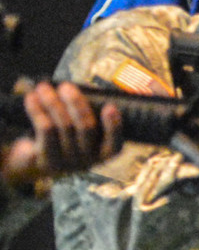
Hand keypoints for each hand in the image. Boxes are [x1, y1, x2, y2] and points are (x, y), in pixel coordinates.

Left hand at [3, 81, 119, 190]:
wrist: (33, 161)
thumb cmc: (61, 138)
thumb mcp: (76, 129)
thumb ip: (83, 113)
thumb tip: (76, 90)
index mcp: (103, 153)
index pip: (115, 145)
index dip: (114, 126)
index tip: (110, 106)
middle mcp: (88, 160)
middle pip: (86, 128)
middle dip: (76, 103)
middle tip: (66, 86)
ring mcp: (68, 162)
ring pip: (63, 126)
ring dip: (52, 102)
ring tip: (43, 87)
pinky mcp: (47, 159)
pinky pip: (45, 130)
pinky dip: (38, 111)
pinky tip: (32, 98)